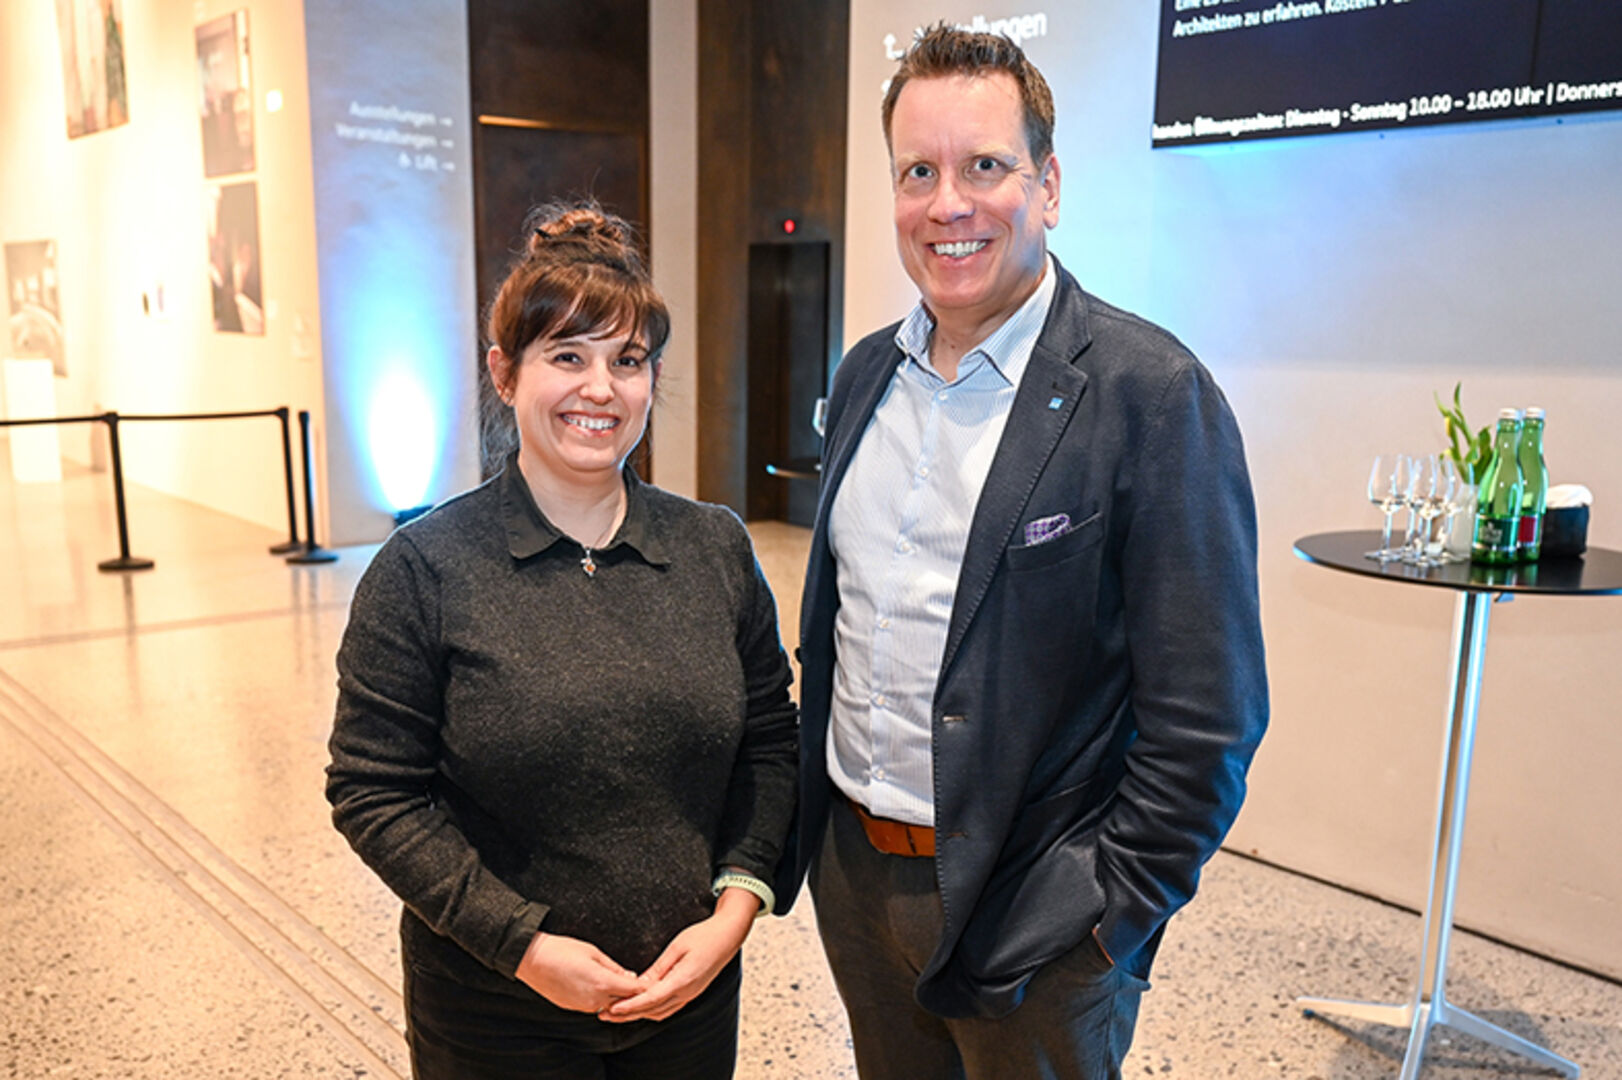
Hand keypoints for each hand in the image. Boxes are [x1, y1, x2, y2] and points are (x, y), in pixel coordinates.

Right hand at [514, 931, 646, 1012]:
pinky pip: (594, 1005)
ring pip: (609, 1005)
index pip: (635, 991)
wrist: (532, 959)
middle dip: (634, 995)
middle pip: (625, 1002)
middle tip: (643, 984)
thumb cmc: (563, 950)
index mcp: (603, 983)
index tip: (654, 981)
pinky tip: (601, 986)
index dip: (647, 986)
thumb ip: (615, 968)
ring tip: (622, 983)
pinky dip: (602, 998)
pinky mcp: (573, 1007)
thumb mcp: (594, 953)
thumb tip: (631, 978)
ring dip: (618, 997)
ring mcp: (583, 1006)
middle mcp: (595, 1000)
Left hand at [601, 891, 756, 1022]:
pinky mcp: (691, 992)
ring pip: (660, 1012)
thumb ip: (658, 968)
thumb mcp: (676, 947)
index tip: (612, 1008)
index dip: (629, 1006)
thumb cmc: (704, 936)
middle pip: (652, 1010)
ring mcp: (690, 994)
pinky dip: (651, 1009)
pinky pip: (668, 1007)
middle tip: (605, 1014)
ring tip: (618, 1012)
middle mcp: (686, 992)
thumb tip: (640, 983)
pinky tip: (640, 1005)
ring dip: (638, 1013)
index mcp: (682, 980)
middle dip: (628, 1014)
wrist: (728, 936)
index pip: (650, 999)